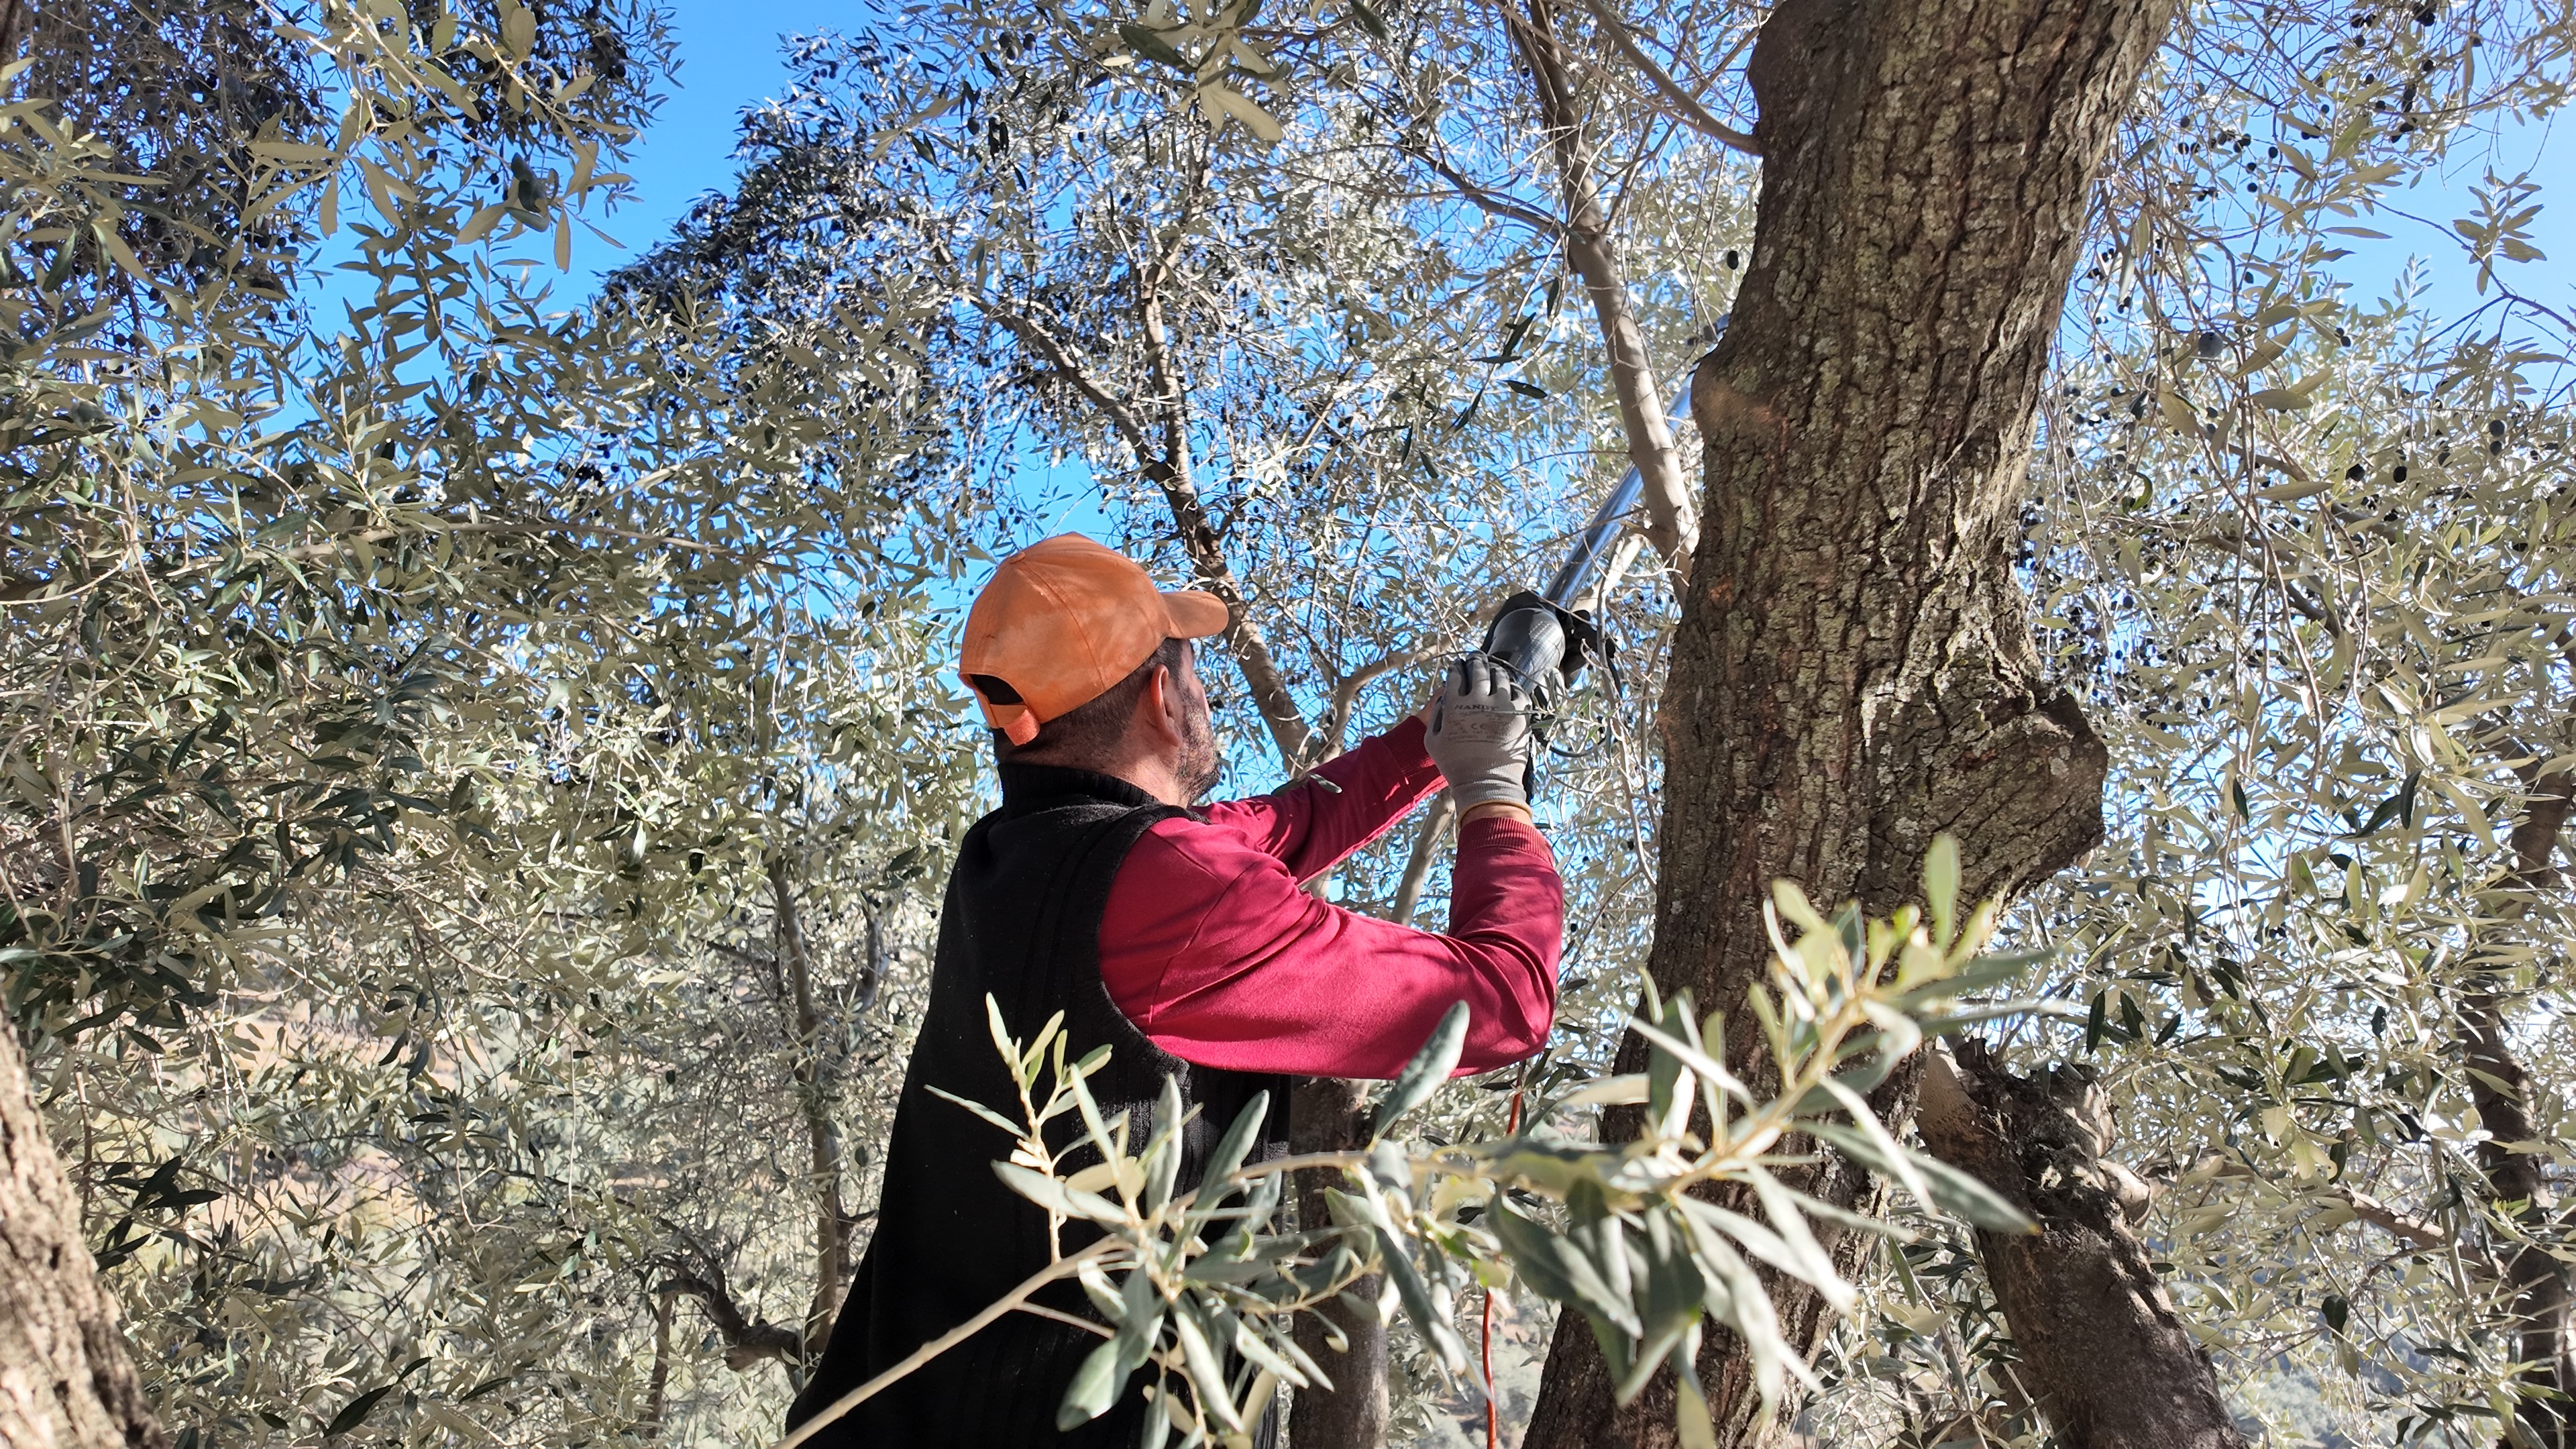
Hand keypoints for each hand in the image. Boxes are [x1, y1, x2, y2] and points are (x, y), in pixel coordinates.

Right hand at [1425, 655, 1531, 810]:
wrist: (1486, 784)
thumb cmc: (1456, 765)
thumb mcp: (1433, 742)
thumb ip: (1435, 716)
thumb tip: (1444, 697)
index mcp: (1454, 705)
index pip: (1456, 675)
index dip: (1457, 667)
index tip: (1458, 665)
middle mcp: (1477, 700)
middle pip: (1478, 670)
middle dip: (1476, 661)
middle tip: (1476, 658)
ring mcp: (1501, 705)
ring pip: (1500, 676)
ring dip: (1495, 670)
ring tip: (1493, 670)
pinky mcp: (1519, 714)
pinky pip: (1518, 691)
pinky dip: (1512, 686)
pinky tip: (1509, 688)